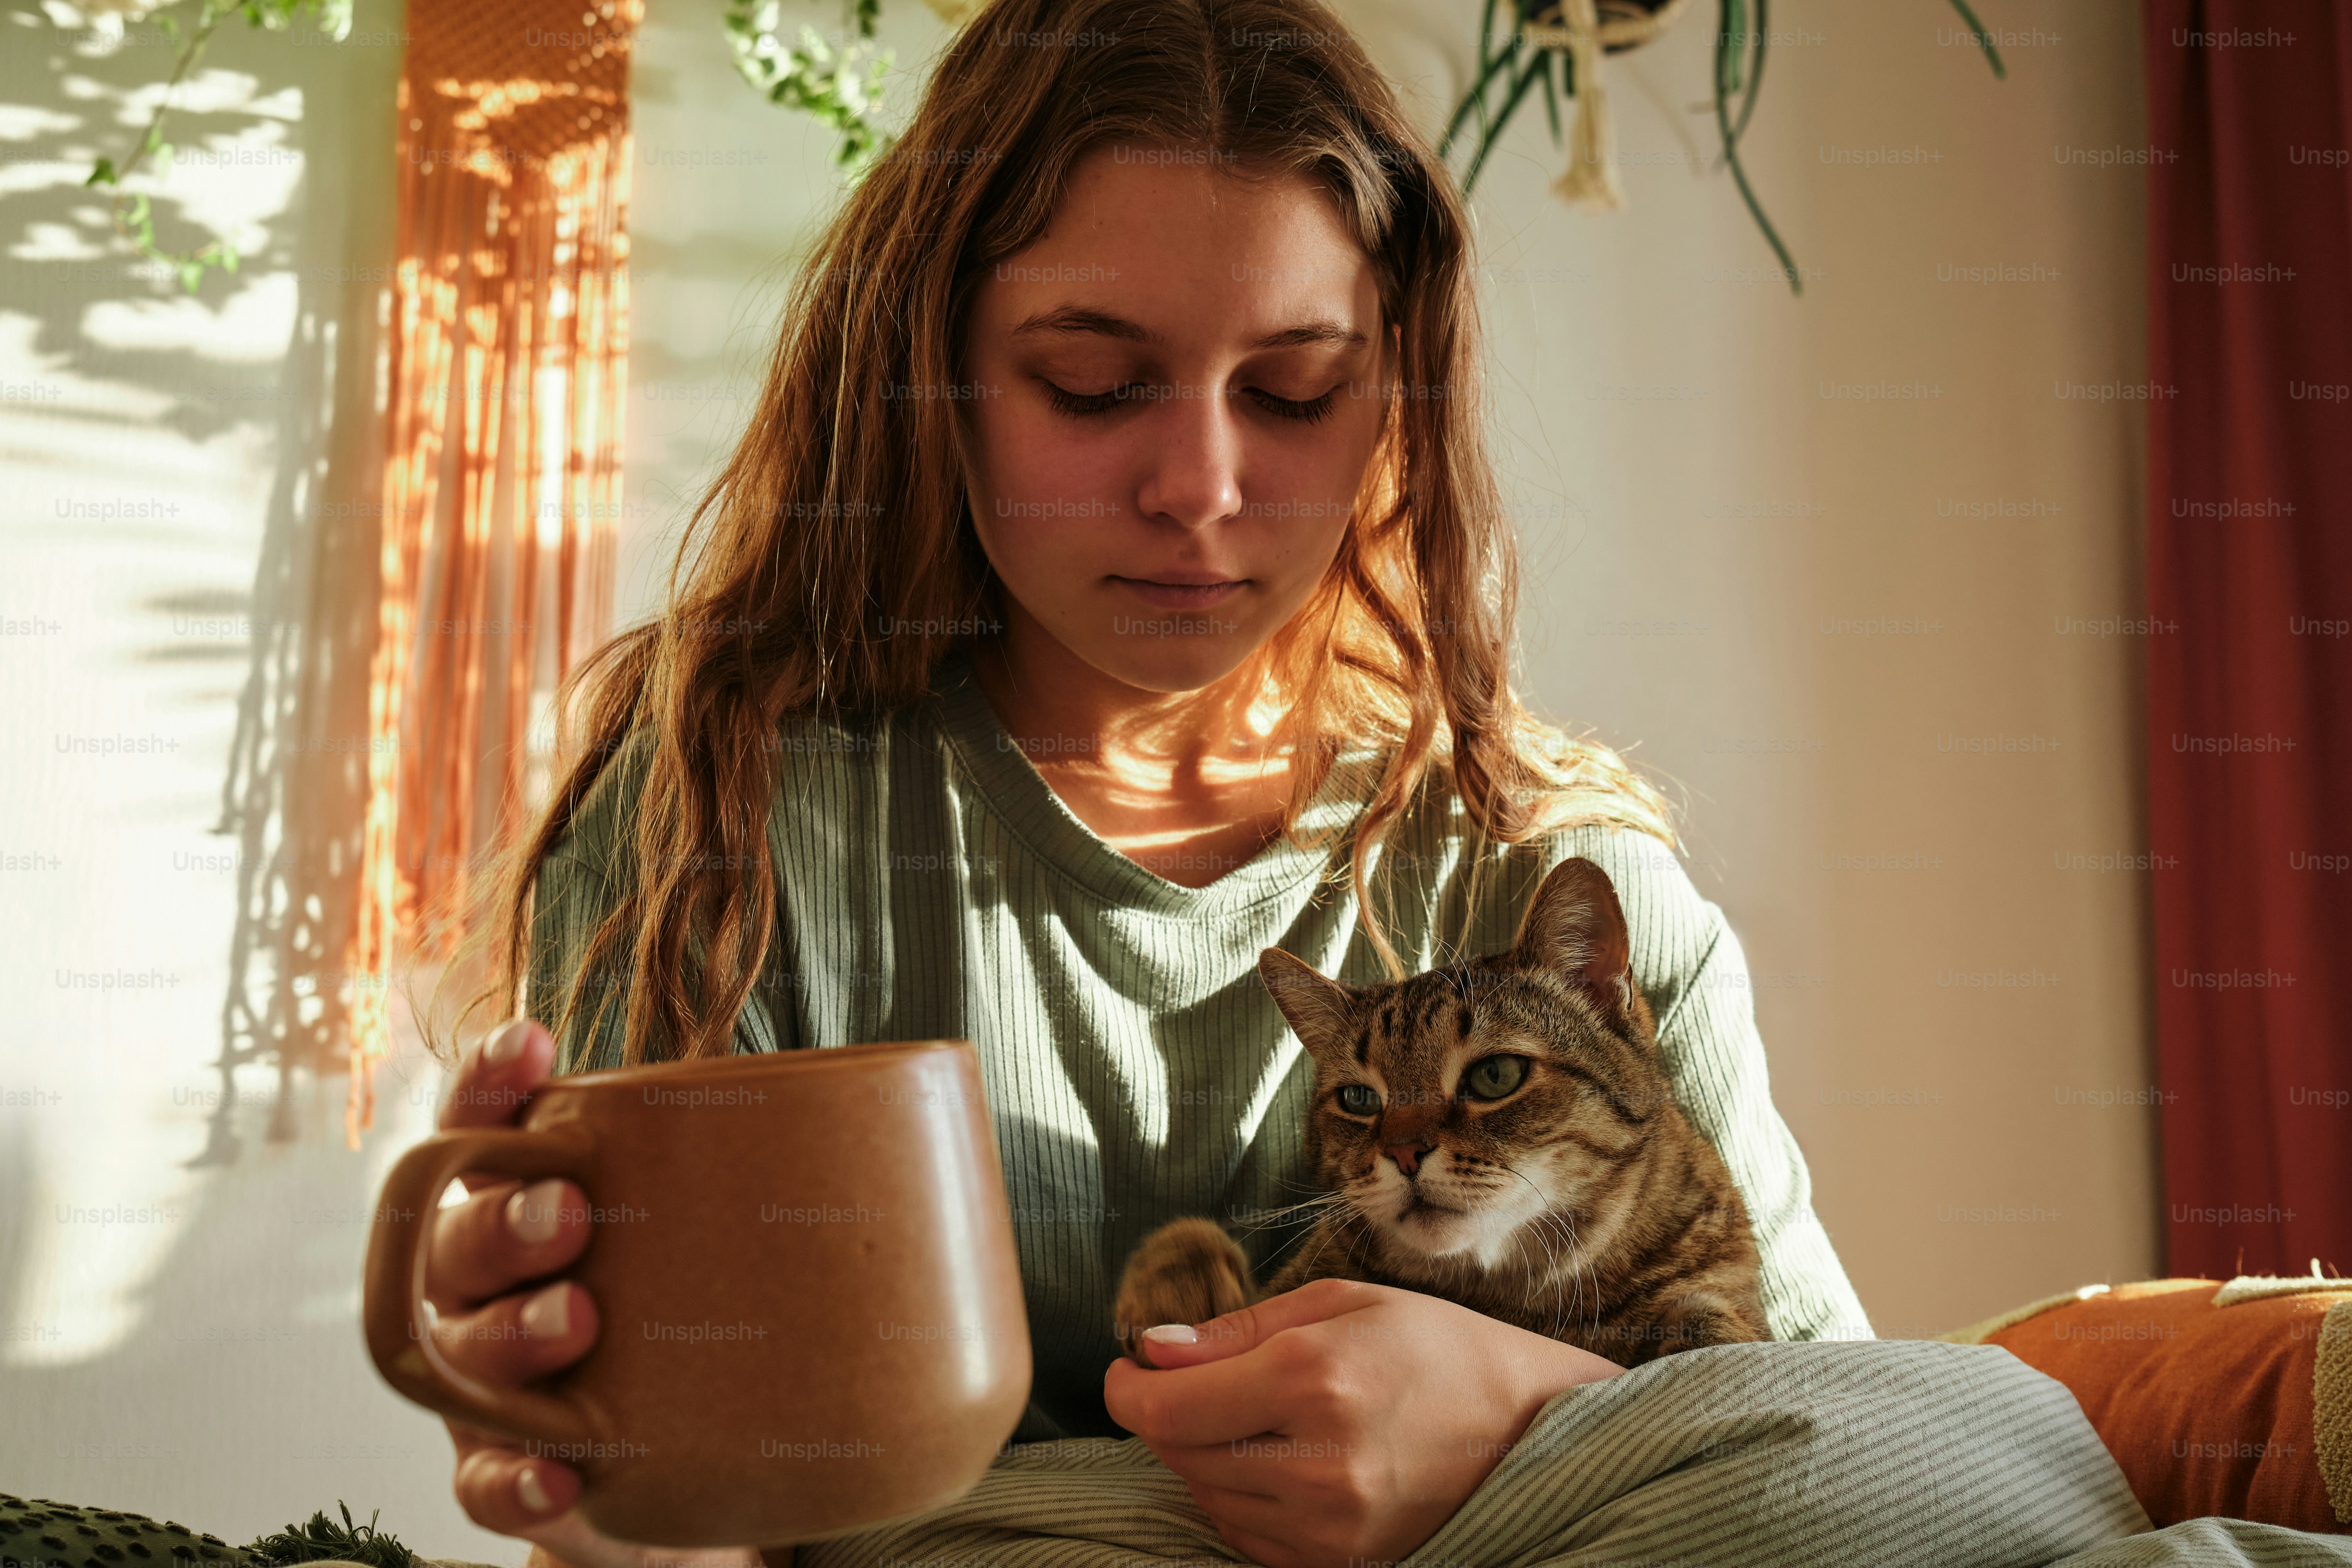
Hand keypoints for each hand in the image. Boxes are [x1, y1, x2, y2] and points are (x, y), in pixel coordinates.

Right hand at [426, 1016, 765, 1567]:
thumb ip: (767, 1189)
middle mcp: (492, 1292)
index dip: (491, 1085)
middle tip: (573, 1210)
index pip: (485, 1132)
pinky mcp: (510, 1478)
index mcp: (536, 1210)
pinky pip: (487, 1484)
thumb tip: (924, 1128)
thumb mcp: (724, 1249)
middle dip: (508, 1219)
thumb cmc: (705, 1331)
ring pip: (464, 1354)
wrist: (698, 1477)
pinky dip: (516, 1480)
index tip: (534, 1046)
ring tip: (577, 1322)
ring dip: (514, 1335)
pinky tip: (558, 1475)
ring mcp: (491, 1391)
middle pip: (461, 1241)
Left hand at [1101, 1276, 1624, 1567]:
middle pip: (1178, 1454)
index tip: (1130, 1369)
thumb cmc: (1436, 1348)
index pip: (1167, 1407)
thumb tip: (1154, 1351)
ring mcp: (1330, 1527)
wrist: (1528, 1428)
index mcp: (1312, 1380)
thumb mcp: (1341, 1304)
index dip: (1128, 1388)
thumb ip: (1237, 1331)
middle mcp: (1317, 1463)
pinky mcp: (1341, 1564)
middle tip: (1186, 1384)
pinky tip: (1273, 1460)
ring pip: (1207, 1497)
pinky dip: (1239, 1498)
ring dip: (1203, 1457)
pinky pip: (1247, 1537)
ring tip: (1246, 1418)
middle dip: (1165, 1417)